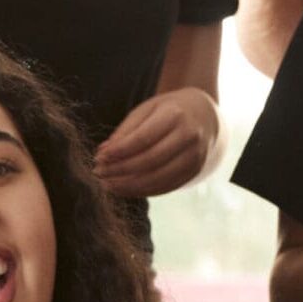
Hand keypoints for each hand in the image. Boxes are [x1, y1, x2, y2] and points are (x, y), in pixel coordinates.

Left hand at [96, 87, 218, 196]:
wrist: (204, 116)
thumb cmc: (168, 111)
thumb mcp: (146, 110)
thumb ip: (126, 132)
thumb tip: (103, 154)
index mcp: (175, 116)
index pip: (143, 139)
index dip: (119, 151)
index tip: (98, 158)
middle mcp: (189, 137)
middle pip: (150, 161)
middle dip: (121, 170)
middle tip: (99, 174)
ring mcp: (195, 157)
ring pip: (159, 178)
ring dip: (130, 186)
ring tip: (108, 185)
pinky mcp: (195, 171)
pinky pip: (167, 186)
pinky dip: (144, 191)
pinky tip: (126, 189)